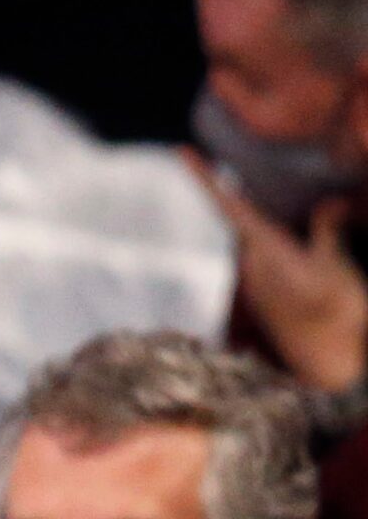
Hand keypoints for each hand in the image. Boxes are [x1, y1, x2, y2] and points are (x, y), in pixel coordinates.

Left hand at [185, 150, 367, 390]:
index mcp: (263, 250)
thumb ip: (327, 232)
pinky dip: (280, 238)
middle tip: (263, 165)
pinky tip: (303, 235)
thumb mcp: (336, 269)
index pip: (228, 204)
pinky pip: (267, 253)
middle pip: (243, 215)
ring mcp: (256, 280)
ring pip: (257, 235)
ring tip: (293, 196)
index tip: (181, 150)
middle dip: (249, 191)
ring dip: (270, 216)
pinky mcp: (267, 293)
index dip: (204, 176)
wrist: (328, 367)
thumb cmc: (336, 316)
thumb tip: (327, 202)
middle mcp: (251, 263)